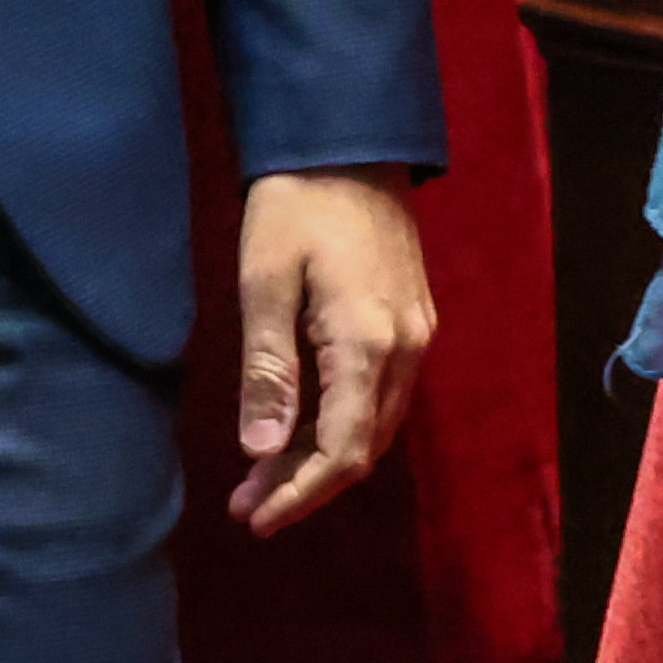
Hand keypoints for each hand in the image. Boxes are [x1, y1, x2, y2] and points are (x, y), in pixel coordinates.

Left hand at [231, 164, 434, 531]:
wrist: (350, 143)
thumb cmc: (296, 206)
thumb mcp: (264, 284)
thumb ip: (267, 372)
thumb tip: (262, 452)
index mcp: (368, 344)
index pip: (342, 451)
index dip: (301, 495)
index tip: (254, 519)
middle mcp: (405, 349)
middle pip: (364, 448)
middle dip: (307, 485)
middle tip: (247, 503)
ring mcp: (415, 334)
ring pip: (376, 425)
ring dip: (323, 458)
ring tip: (263, 475)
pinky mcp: (412, 320)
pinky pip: (382, 396)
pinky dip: (342, 424)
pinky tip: (301, 425)